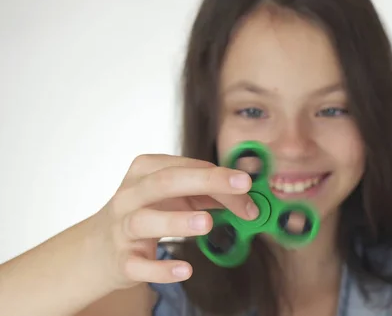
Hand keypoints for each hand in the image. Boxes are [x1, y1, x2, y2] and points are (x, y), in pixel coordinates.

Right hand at [92, 154, 257, 288]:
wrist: (97, 250)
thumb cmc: (145, 214)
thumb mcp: (173, 197)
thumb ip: (206, 193)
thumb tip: (247, 195)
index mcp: (145, 171)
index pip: (186, 167)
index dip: (220, 176)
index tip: (248, 186)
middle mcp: (130, 195)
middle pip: (165, 182)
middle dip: (206, 181)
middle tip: (242, 186)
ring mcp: (122, 228)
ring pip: (145, 220)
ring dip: (177, 221)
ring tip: (207, 223)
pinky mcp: (121, 260)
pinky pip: (139, 265)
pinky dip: (161, 268)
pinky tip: (185, 269)